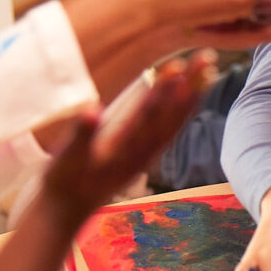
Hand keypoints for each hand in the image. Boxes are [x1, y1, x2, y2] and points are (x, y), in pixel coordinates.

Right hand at [31, 52, 217, 220]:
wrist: (67, 213)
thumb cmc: (61, 183)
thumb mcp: (65, 160)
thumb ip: (80, 135)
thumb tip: (91, 109)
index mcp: (121, 150)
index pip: (146, 115)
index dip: (161, 91)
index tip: (177, 66)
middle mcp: (140, 153)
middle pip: (169, 114)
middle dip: (188, 85)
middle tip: (207, 56)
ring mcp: (145, 156)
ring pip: (175, 121)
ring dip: (192, 95)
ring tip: (210, 68)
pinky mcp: (144, 157)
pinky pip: (170, 130)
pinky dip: (184, 110)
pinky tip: (192, 94)